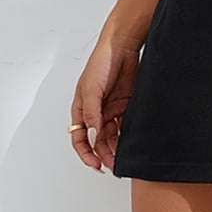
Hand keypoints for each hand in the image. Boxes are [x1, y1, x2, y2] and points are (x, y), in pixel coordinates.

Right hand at [70, 26, 142, 172]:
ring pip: (111, 137)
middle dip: (103, 155)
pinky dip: (126, 137)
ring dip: (115, 149)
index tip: (95, 164)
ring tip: (123, 159)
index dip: (86, 154)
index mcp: (81, 109)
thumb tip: (92, 134)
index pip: (79, 138)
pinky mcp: (125, 106)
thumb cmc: (101, 62)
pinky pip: (124, 127)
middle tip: (113, 165)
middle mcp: (95, 112)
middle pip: (97, 141)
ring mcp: (110, 110)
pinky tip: (131, 145)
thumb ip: (91, 113)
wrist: (123, 46)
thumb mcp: (91, 89)